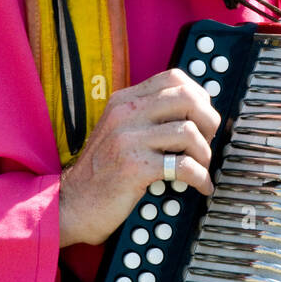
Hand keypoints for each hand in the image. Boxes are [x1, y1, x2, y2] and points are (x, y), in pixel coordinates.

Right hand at [58, 69, 220, 249]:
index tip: (203, 116)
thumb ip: (147, 117)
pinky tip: (200, 186)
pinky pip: (183, 165)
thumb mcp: (119, 131)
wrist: (72, 203)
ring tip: (201, 167)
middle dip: (209, 121)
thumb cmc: (101, 172)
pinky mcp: (134, 167)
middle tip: (207, 141)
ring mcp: (128, 139)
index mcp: (124, 101)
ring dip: (204, 153)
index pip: (173, 78)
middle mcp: (125, 114)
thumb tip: (194, 112)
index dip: (199, 95)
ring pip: (189, 131)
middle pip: (187, 98)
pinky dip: (200, 177)